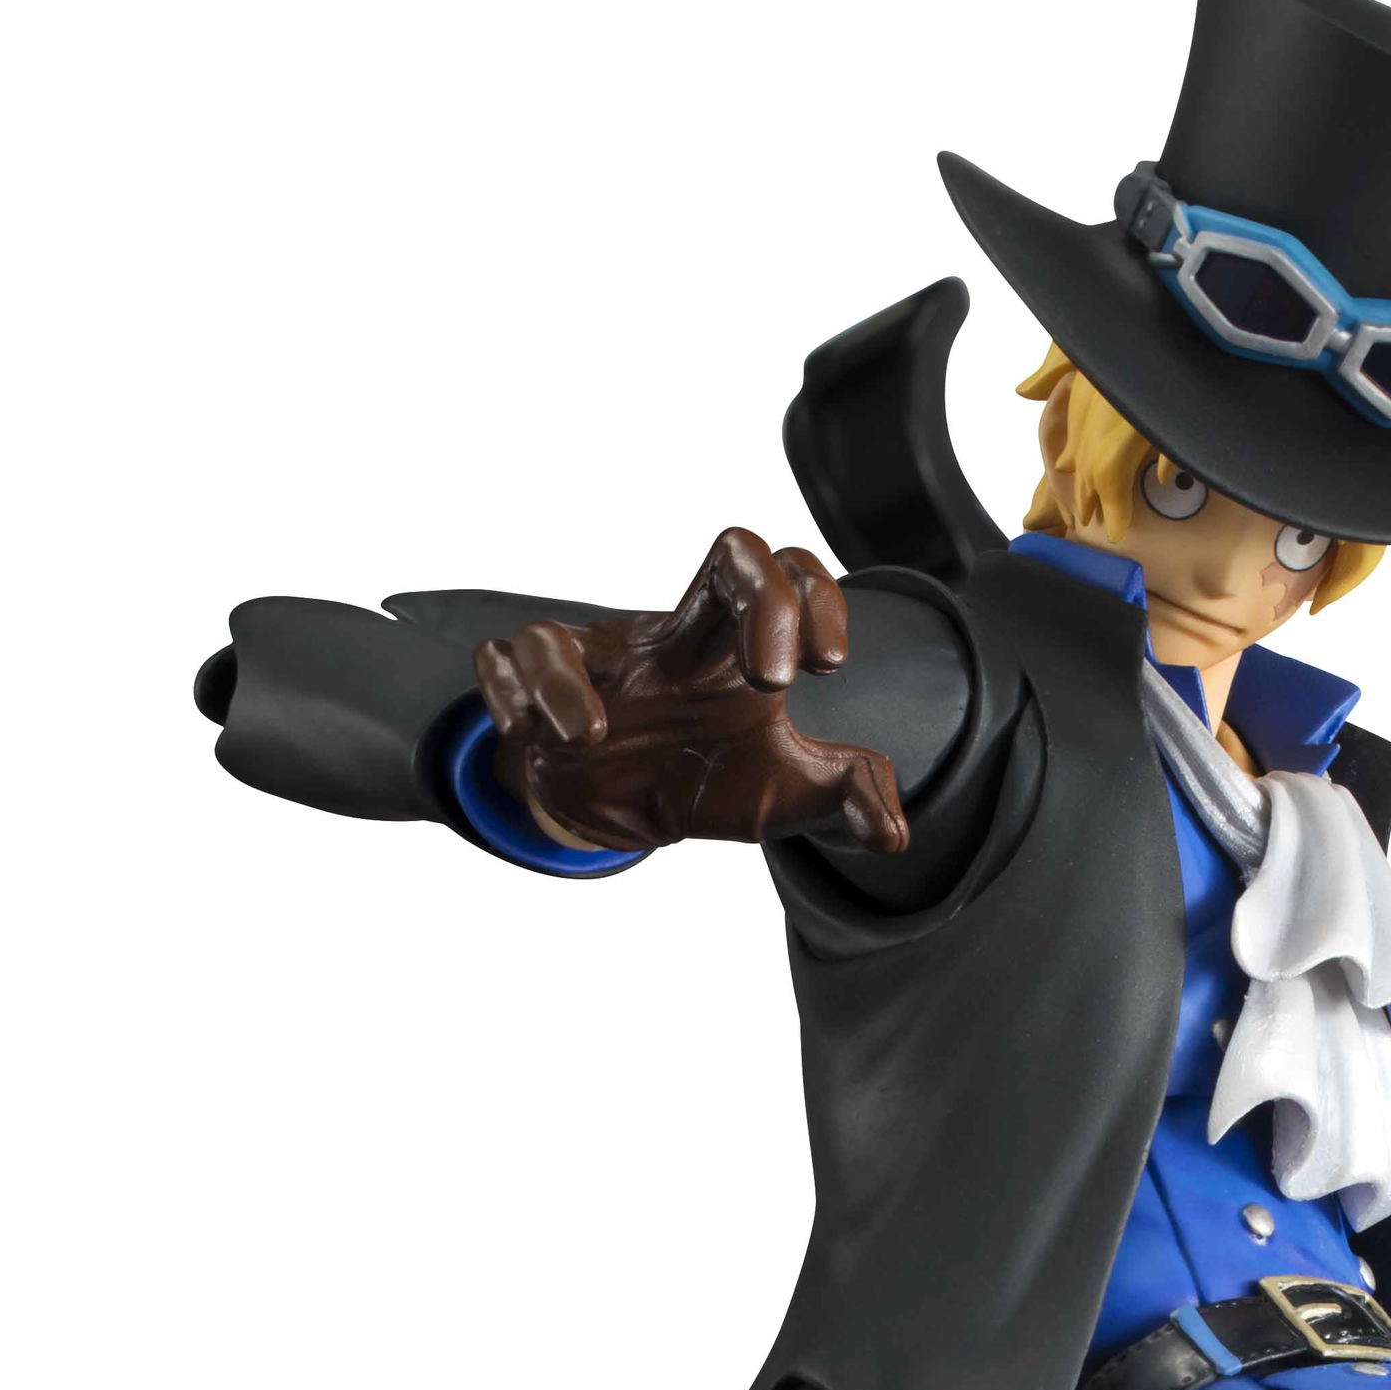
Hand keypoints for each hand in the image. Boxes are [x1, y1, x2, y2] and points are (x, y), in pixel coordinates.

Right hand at [473, 530, 908, 856]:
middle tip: (776, 682)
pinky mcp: (532, 704)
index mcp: (734, 650)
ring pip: (562, 636)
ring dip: (569, 682)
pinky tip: (530, 734)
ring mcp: (595, 668)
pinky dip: (505, 696)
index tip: (831, 669)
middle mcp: (671, 643)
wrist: (632, 810)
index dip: (815, 601)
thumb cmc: (710, 776)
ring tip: (595, 736)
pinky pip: (500, 670)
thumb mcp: (785, 795)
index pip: (786, 576)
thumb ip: (844, 795)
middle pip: (726, 558)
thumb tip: (891, 831)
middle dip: (760, 600)